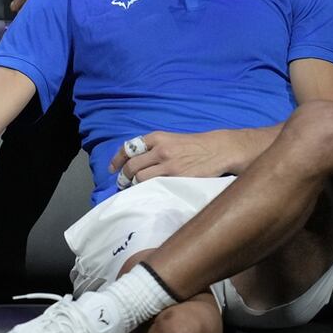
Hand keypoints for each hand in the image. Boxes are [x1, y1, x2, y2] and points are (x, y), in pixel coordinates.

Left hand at [109, 130, 236, 185]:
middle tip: (122, 184)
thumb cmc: (195, 145)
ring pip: (140, 178)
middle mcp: (160, 150)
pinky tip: (148, 194)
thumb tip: (135, 162)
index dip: (117, 159)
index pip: (129, 147)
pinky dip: (148, 191)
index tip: (112, 169)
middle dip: (124, 177)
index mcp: (158, 138)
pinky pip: (156, 187)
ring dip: (134, 186)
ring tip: (134, 191)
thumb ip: (154, 148)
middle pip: (132, 166)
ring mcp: (169, 165)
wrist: (219, 149)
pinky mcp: (178, 178)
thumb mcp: (172, 139)